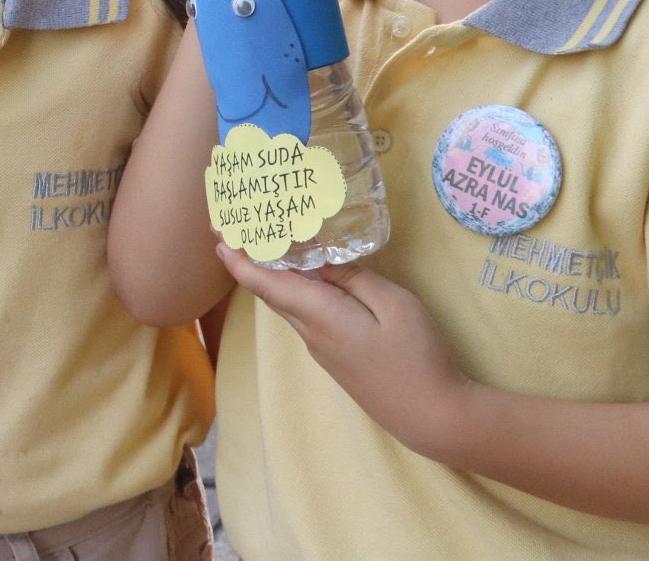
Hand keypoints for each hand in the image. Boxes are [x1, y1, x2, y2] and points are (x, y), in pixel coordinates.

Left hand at [218, 249, 473, 458]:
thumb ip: (355, 279)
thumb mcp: (393, 304)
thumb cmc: (416, 356)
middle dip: (251, 264)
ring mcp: (323, 351)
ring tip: (272, 247)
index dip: (239, 262)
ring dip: (275, 278)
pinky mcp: (336, 360)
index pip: (267, 285)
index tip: (218, 238)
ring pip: (289, 307)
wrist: (431, 416)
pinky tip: (310, 279)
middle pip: (272, 294)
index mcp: (321, 316)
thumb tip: (322, 261)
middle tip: (240, 232)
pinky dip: (297, 293)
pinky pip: (306, 318)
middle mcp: (312, 334)